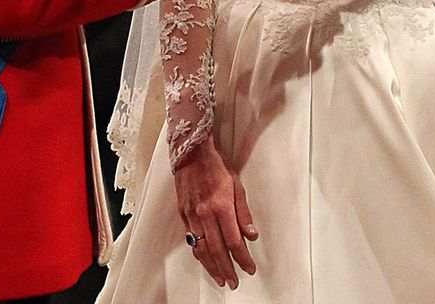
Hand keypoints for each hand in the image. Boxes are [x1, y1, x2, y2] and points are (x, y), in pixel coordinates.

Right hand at [173, 135, 256, 287]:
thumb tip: (251, 234)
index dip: (243, 258)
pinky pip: (191, 240)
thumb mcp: (237, 185)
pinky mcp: (183, 215)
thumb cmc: (216, 165)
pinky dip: (199, 253)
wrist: (191, 153)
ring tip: (221, 278)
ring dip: (212, 267)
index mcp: (221, 206)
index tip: (249, 268)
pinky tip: (205, 260)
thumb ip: (243, 212)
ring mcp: (192, 216)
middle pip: (217, 250)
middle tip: (235, 282)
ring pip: (201, 249)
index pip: (234, 240)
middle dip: (227, 269)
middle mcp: (205, 214)